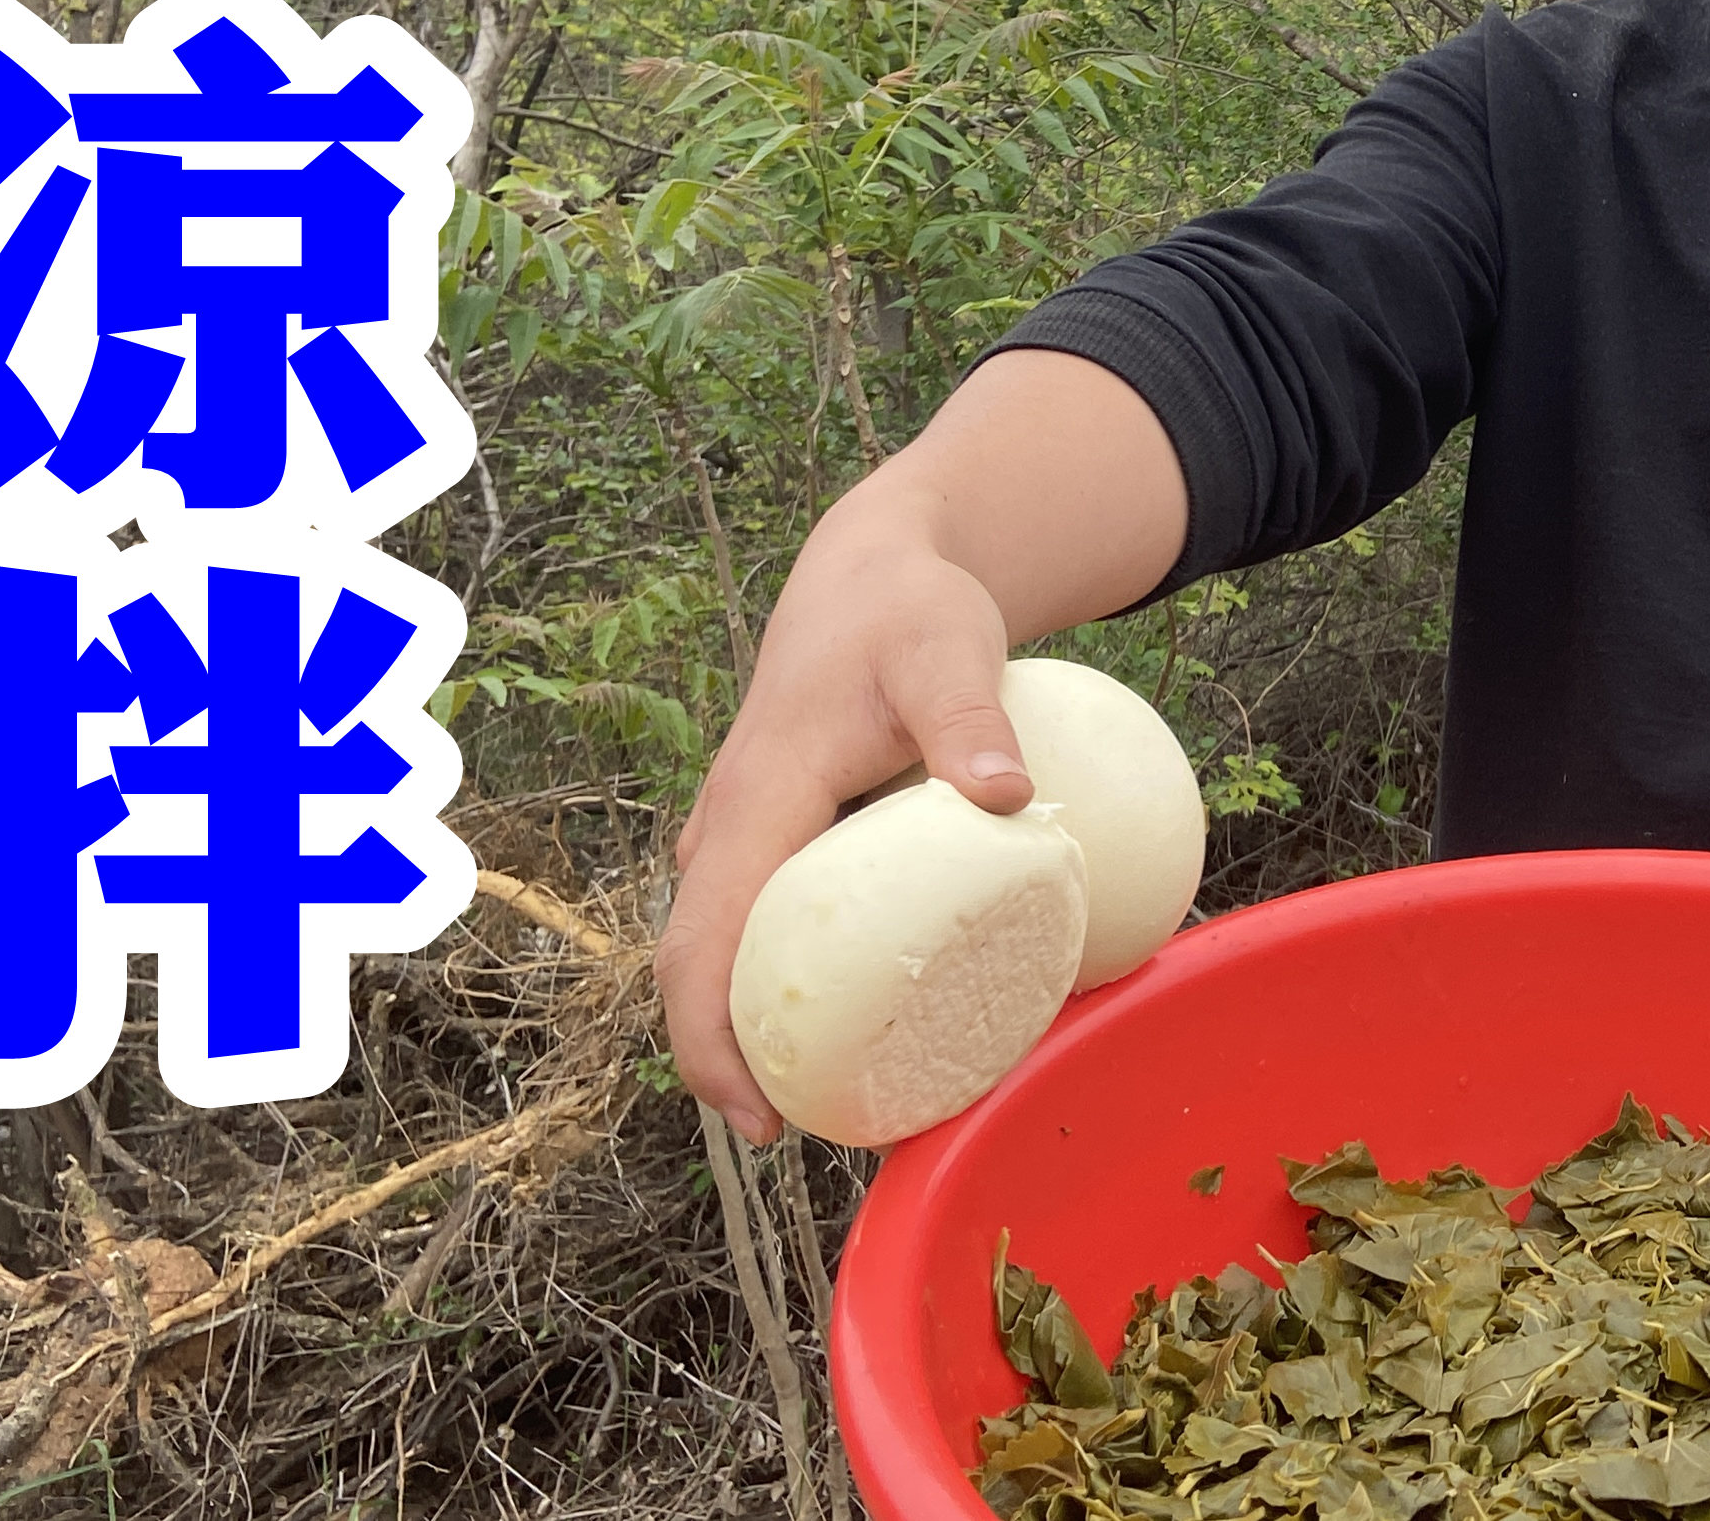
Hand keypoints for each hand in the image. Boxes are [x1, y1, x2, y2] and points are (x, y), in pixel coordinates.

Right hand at [650, 349, 1186, 1146]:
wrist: (875, 573)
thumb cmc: (910, 611)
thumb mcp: (946, 649)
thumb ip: (972, 718)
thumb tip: (1007, 797)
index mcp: (756, 801)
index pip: (704, 941)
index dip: (712, 1041)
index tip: (760, 1119)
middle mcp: (732, 829)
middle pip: (702, 967)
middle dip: (732, 1061)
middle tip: (810, 1136)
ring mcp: (748, 836)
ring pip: (731, 950)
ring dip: (762, 1025)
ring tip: (843, 1103)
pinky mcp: (777, 838)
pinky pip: (769, 924)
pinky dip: (794, 980)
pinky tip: (866, 1020)